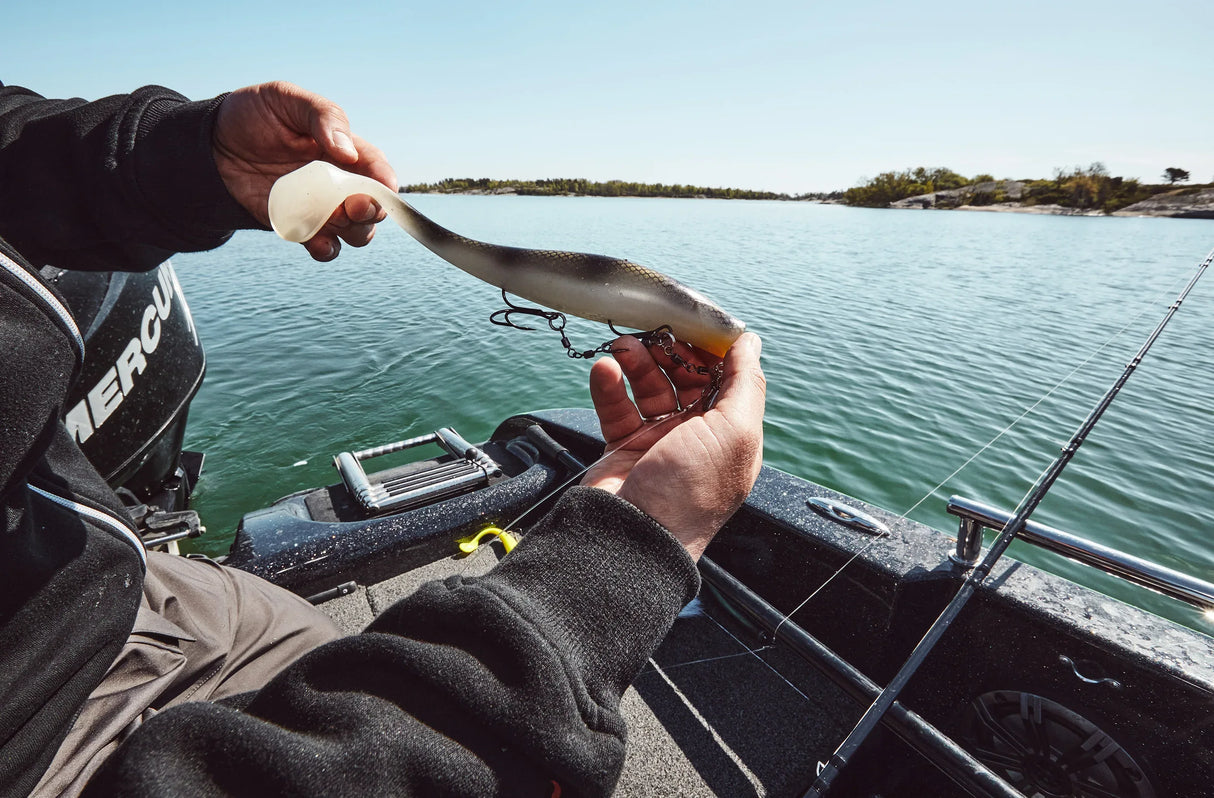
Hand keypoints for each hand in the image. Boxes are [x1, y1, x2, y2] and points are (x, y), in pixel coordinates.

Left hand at [212, 81, 397, 261]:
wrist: (210, 144)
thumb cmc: (253, 114)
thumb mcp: (285, 99)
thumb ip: (322, 117)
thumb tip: (348, 152)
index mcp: (345, 150)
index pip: (377, 169)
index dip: (385, 181)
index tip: (383, 189)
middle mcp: (339, 183)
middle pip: (373, 208)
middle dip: (371, 211)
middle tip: (353, 206)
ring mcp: (320, 207)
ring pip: (355, 231)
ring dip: (353, 232)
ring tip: (333, 220)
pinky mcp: (298, 226)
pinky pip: (323, 246)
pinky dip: (327, 250)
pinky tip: (319, 243)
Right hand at [582, 332, 765, 559]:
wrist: (633, 536)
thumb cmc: (690, 490)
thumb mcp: (734, 432)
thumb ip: (745, 383)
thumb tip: (751, 341)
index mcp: (731, 435)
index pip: (727, 379)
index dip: (712, 350)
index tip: (695, 322)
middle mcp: (697, 437)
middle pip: (686, 379)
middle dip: (671, 352)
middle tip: (652, 332)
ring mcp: (659, 442)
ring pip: (649, 388)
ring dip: (637, 363)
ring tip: (622, 347)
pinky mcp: (623, 448)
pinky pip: (617, 407)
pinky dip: (609, 386)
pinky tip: (603, 370)